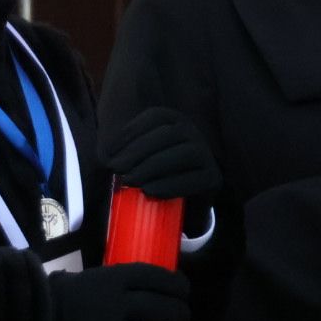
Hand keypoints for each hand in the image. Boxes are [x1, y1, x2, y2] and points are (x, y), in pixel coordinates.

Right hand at [49, 263, 189, 320]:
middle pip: (158, 307)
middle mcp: (113, 303)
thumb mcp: (96, 278)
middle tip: (183, 318)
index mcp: (113, 278)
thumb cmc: (69, 295)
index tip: (185, 290)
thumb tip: (157, 287)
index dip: (176, 284)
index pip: (155, 277)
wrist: (35, 315)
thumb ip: (122, 282)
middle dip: (178, 314)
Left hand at [101, 107, 219, 199]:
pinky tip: (150, 192)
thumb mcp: (135, 160)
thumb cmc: (153, 174)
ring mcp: (206, 154)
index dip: (132, 131)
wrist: (182, 203)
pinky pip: (194, 179)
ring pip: (184, 153)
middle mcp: (193, 132)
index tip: (110, 151)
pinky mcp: (213, 177)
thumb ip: (120, 154)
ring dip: (153, 166)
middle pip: (168, 134)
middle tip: (117, 170)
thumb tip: (106, 157)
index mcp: (174, 120)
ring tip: (131, 181)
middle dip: (139, 151)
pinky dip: (170, 185)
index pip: (155, 117)